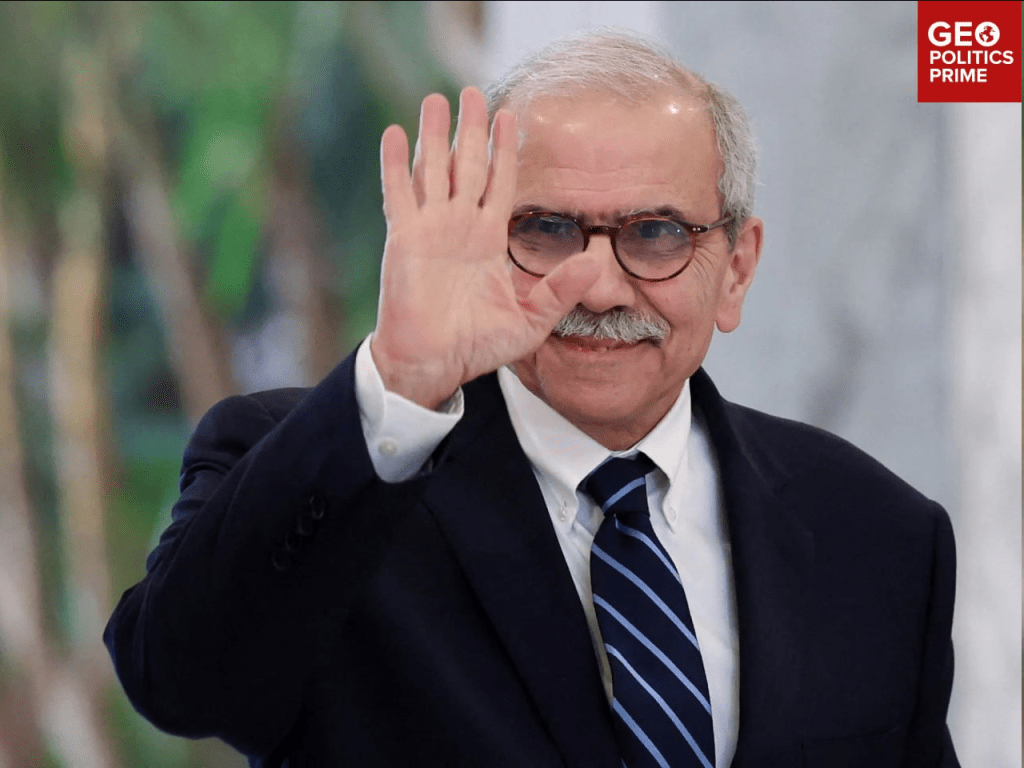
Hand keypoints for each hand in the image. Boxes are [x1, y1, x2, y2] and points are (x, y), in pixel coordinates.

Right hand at [370, 87, 597, 408]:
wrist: (434, 363)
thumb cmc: (478, 346)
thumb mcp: (531, 321)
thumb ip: (561, 290)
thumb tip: (594, 261)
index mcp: (489, 240)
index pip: (500, 184)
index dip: (505, 151)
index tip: (511, 117)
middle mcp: (460, 227)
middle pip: (467, 166)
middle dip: (471, 129)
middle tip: (473, 92)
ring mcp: (430, 230)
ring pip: (434, 169)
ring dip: (435, 135)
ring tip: (437, 98)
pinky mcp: (404, 239)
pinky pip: (399, 193)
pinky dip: (396, 164)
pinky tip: (396, 133)